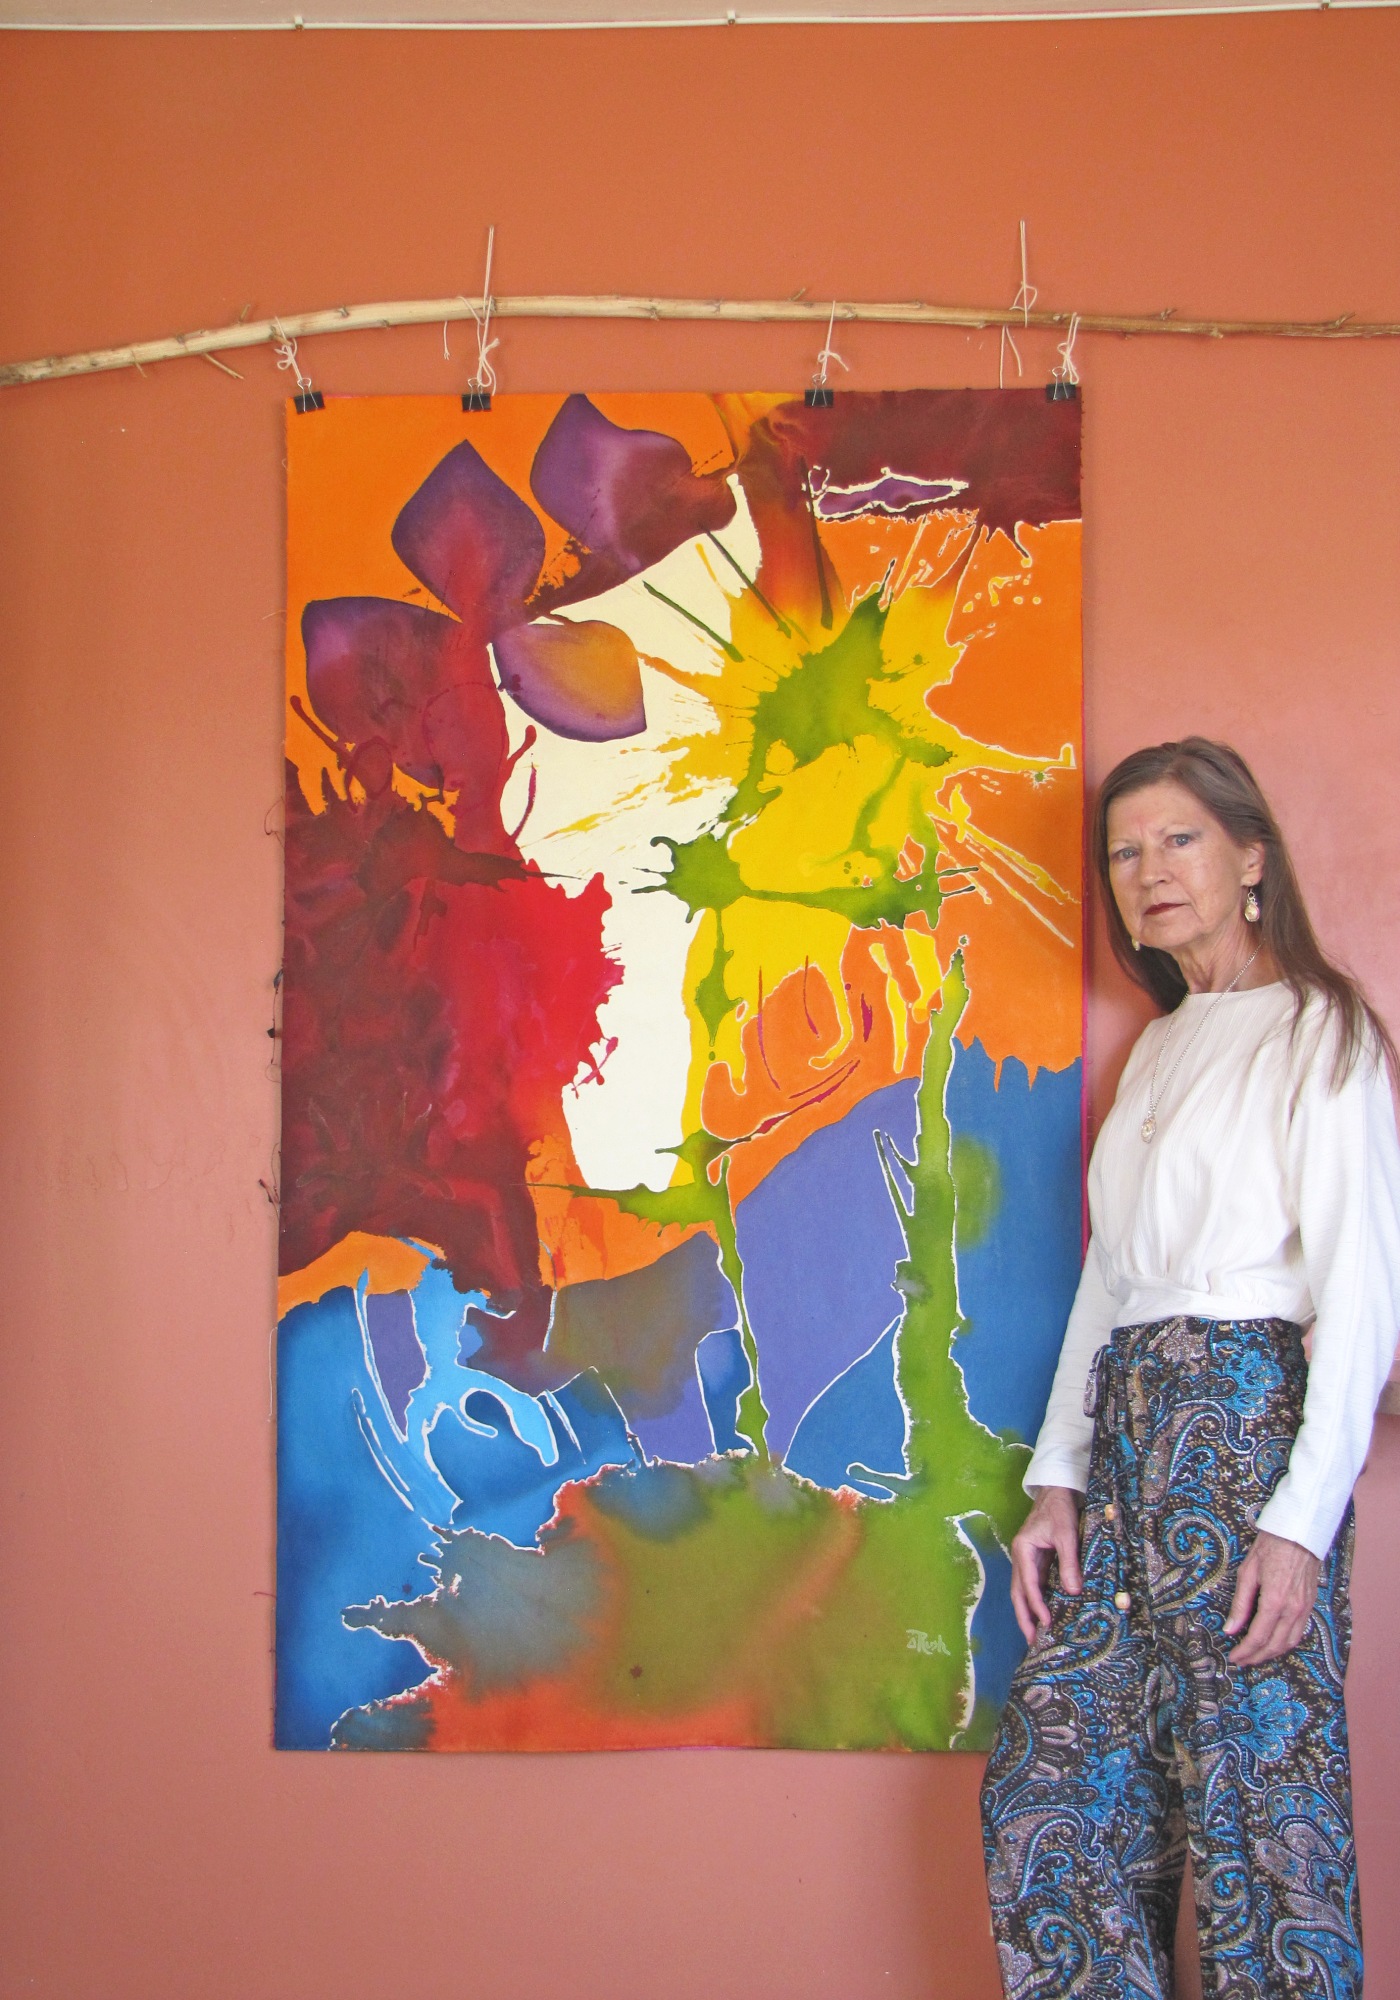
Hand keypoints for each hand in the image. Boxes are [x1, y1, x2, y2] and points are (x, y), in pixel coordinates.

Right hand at [1009, 1487, 1081, 1644]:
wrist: (1057, 1490)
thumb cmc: (1060, 1509)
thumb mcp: (1067, 1534)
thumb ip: (1069, 1563)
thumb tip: (1074, 1592)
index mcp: (1023, 1549)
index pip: (1027, 1583)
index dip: (1036, 1605)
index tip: (1046, 1623)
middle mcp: (1020, 1557)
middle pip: (1017, 1592)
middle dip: (1024, 1617)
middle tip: (1032, 1641)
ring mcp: (1027, 1559)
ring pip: (1023, 1591)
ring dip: (1028, 1612)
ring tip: (1035, 1634)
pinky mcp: (1036, 1560)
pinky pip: (1033, 1585)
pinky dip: (1036, 1601)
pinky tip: (1044, 1614)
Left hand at [1224, 1530, 1321, 1665]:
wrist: (1299, 1533)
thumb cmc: (1270, 1547)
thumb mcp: (1248, 1572)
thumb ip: (1240, 1604)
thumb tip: (1230, 1629)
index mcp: (1274, 1601)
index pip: (1258, 1637)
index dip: (1245, 1651)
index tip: (1234, 1657)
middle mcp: (1293, 1609)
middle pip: (1274, 1645)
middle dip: (1257, 1657)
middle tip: (1242, 1661)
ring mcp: (1304, 1609)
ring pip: (1289, 1643)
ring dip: (1272, 1653)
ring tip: (1256, 1655)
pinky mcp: (1310, 1605)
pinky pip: (1299, 1632)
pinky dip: (1286, 1643)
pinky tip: (1274, 1642)